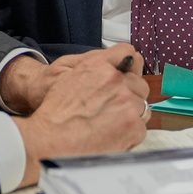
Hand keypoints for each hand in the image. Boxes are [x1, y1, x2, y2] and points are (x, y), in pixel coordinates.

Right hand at [11, 46, 148, 186]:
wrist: (50, 141)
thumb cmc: (56, 113)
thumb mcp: (71, 76)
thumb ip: (97, 68)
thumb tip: (120, 66)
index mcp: (98, 64)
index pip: (127, 52)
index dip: (128, 65)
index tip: (127, 75)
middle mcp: (115, 79)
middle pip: (139, 84)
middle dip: (130, 95)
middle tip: (113, 108)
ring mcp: (127, 102)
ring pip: (142, 107)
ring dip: (130, 115)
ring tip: (110, 124)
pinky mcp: (133, 125)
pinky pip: (141, 128)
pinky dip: (129, 134)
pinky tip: (111, 136)